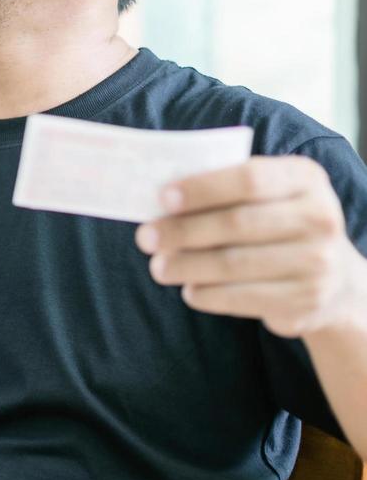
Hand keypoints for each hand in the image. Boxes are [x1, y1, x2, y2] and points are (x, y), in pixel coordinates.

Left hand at [136, 155, 366, 339]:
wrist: (335, 280)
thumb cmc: (278, 225)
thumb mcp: (268, 195)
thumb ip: (224, 189)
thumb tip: (158, 200)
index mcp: (305, 178)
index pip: (249, 179)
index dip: (202, 189)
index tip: (162, 198)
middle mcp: (319, 218)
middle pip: (236, 223)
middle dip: (182, 231)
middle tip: (144, 238)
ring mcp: (317, 262)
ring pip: (234, 264)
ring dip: (186, 266)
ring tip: (158, 267)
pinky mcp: (305, 301)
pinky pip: (241, 298)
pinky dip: (206, 294)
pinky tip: (188, 289)